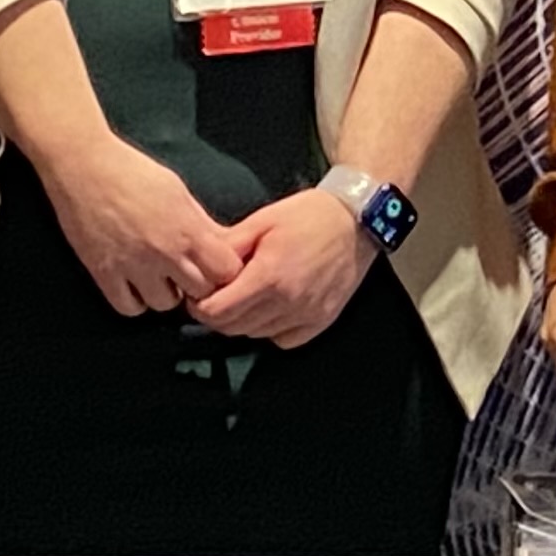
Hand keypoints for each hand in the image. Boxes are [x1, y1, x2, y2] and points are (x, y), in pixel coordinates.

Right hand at [36, 132, 243, 316]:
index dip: (225, 271)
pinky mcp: (104, 273)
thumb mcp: (178, 190)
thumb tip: (224, 246)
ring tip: (158, 275)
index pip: (226, 271)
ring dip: (166, 293)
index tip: (215, 266)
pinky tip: (134, 282)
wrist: (83, 165)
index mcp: (187, 227)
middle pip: (200, 293)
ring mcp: (133, 265)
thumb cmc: (132, 171)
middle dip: (199, 285)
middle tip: (188, 273)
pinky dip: (135, 300)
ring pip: (165, 305)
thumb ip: (201, 224)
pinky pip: (129, 308)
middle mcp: (164, 251)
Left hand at [187, 187, 376, 344]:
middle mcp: (288, 302)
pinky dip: (269, 329)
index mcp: (269, 275)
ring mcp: (307, 315)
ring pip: (255, 334)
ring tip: (244, 296)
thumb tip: (200, 267)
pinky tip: (270, 307)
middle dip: (217, 314)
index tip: (198, 293)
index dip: (200, 305)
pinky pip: (282, 340)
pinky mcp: (321, 322)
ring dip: (242, 321)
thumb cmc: (309, 215)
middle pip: (233, 327)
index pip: (218, 311)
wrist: (357, 221)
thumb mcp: (262, 220)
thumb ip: (229, 245)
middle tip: (217, 294)